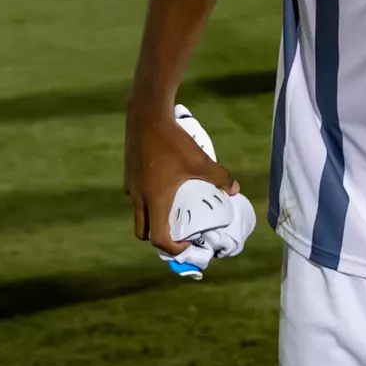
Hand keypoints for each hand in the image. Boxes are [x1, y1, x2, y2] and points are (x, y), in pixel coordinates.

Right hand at [125, 108, 239, 255]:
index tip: (187, 243)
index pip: (158, 239)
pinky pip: (137, 196)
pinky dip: (149, 200)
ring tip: (174, 208)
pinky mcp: (129, 175)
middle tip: (179, 231)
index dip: (173, 248)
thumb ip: (219, 177)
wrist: (146, 117)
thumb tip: (235, 189)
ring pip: (139, 213)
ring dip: (153, 218)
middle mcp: (139, 198)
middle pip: (143, 231)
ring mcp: (131, 186)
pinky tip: (164, 185)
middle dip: (160, 237)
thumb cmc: (172, 142)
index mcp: (155, 200)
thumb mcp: (200, 160)